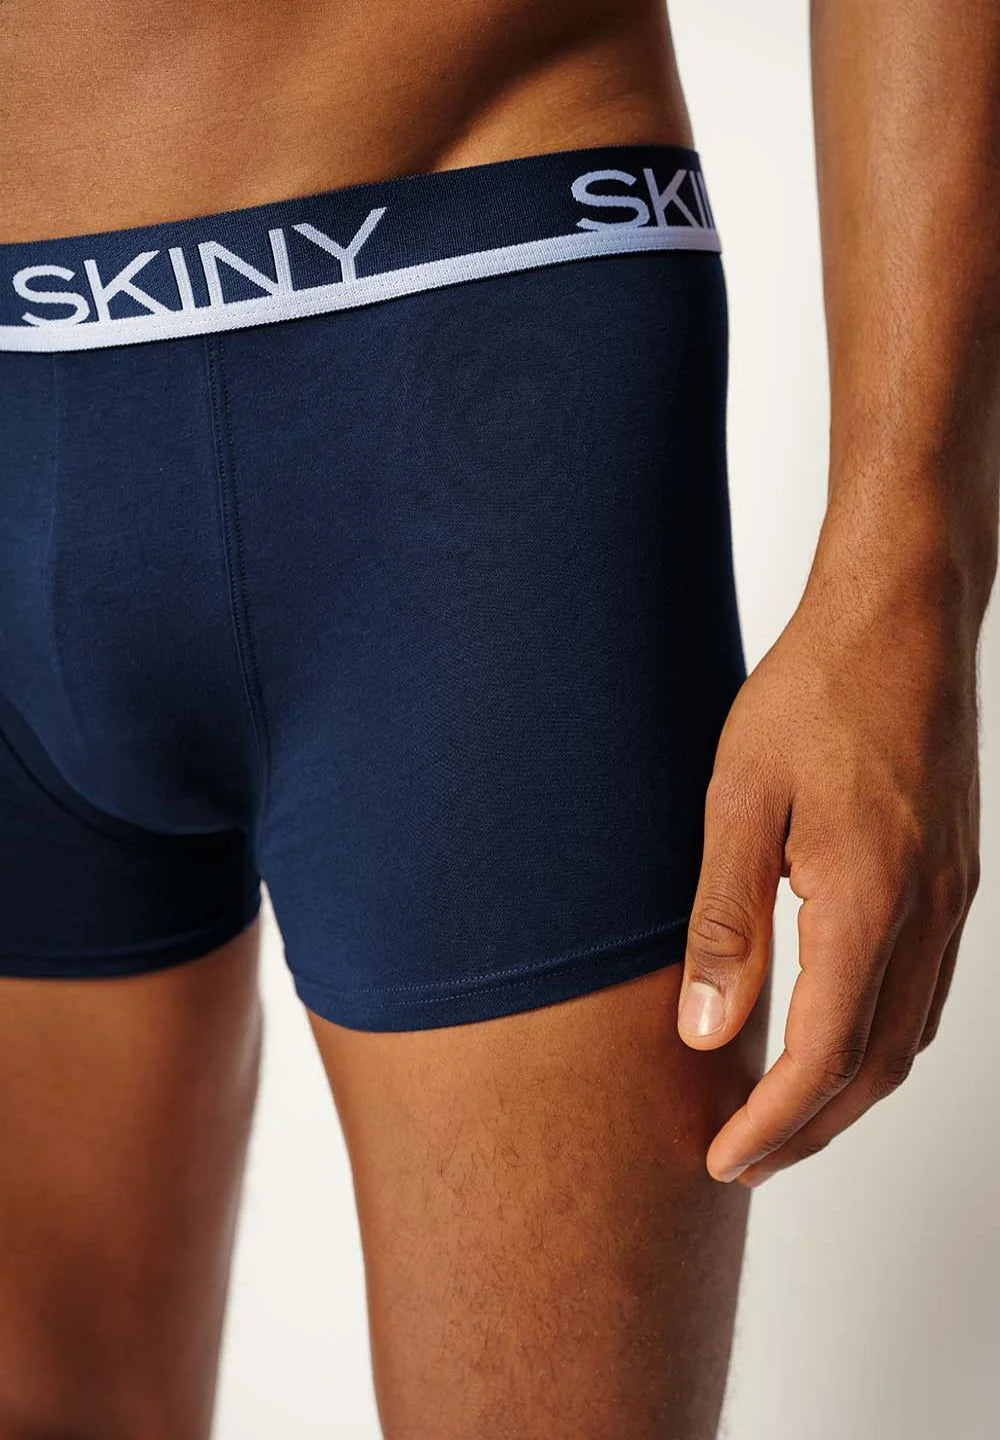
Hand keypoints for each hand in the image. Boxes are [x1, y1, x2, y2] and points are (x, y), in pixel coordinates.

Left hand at [677, 562, 981, 1186]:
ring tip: (782, 1119)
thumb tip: (703, 1032)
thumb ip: (724, 922)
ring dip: (847, 1092)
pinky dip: (879, 1040)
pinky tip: (838, 1037)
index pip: (825, 1055)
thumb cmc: (814, 692)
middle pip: (877, 1066)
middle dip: (809, 1129)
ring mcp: (953, 895)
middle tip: (743, 1162)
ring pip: (909, 1035)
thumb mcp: (740, 799)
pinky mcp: (954, 874)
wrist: (901, 616)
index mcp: (870, 900)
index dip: (774, 1123)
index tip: (723, 1162)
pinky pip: (925, 989)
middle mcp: (928, 912)